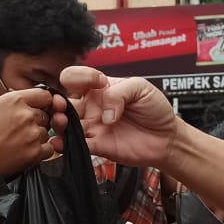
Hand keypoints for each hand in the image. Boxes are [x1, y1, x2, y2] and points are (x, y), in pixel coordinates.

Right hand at [0, 88, 66, 180]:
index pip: (45, 95)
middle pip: (46, 114)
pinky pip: (49, 148)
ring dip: (37, 137)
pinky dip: (41, 151)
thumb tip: (35, 105)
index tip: (38, 110)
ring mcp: (32, 133)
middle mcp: (25, 114)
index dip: (42, 104)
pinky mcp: (35, 152)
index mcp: (14, 99)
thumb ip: (16, 104)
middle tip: (19, 131)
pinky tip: (24, 152)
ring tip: (16, 143)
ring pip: (46, 132)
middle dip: (37, 121)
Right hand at [60, 67, 181, 168]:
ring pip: (66, 124)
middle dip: (56, 102)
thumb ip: (119, 94)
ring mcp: (93, 126)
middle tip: (60, 105)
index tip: (96, 81)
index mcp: (100, 88)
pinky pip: (75, 145)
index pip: (76, 77)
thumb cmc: (155, 110)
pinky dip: (65, 145)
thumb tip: (104, 114)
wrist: (167, 137)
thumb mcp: (141, 88)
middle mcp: (92, 106)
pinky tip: (61, 143)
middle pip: (64, 101)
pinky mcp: (97, 146)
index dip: (78, 77)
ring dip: (58, 122)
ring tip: (61, 122)